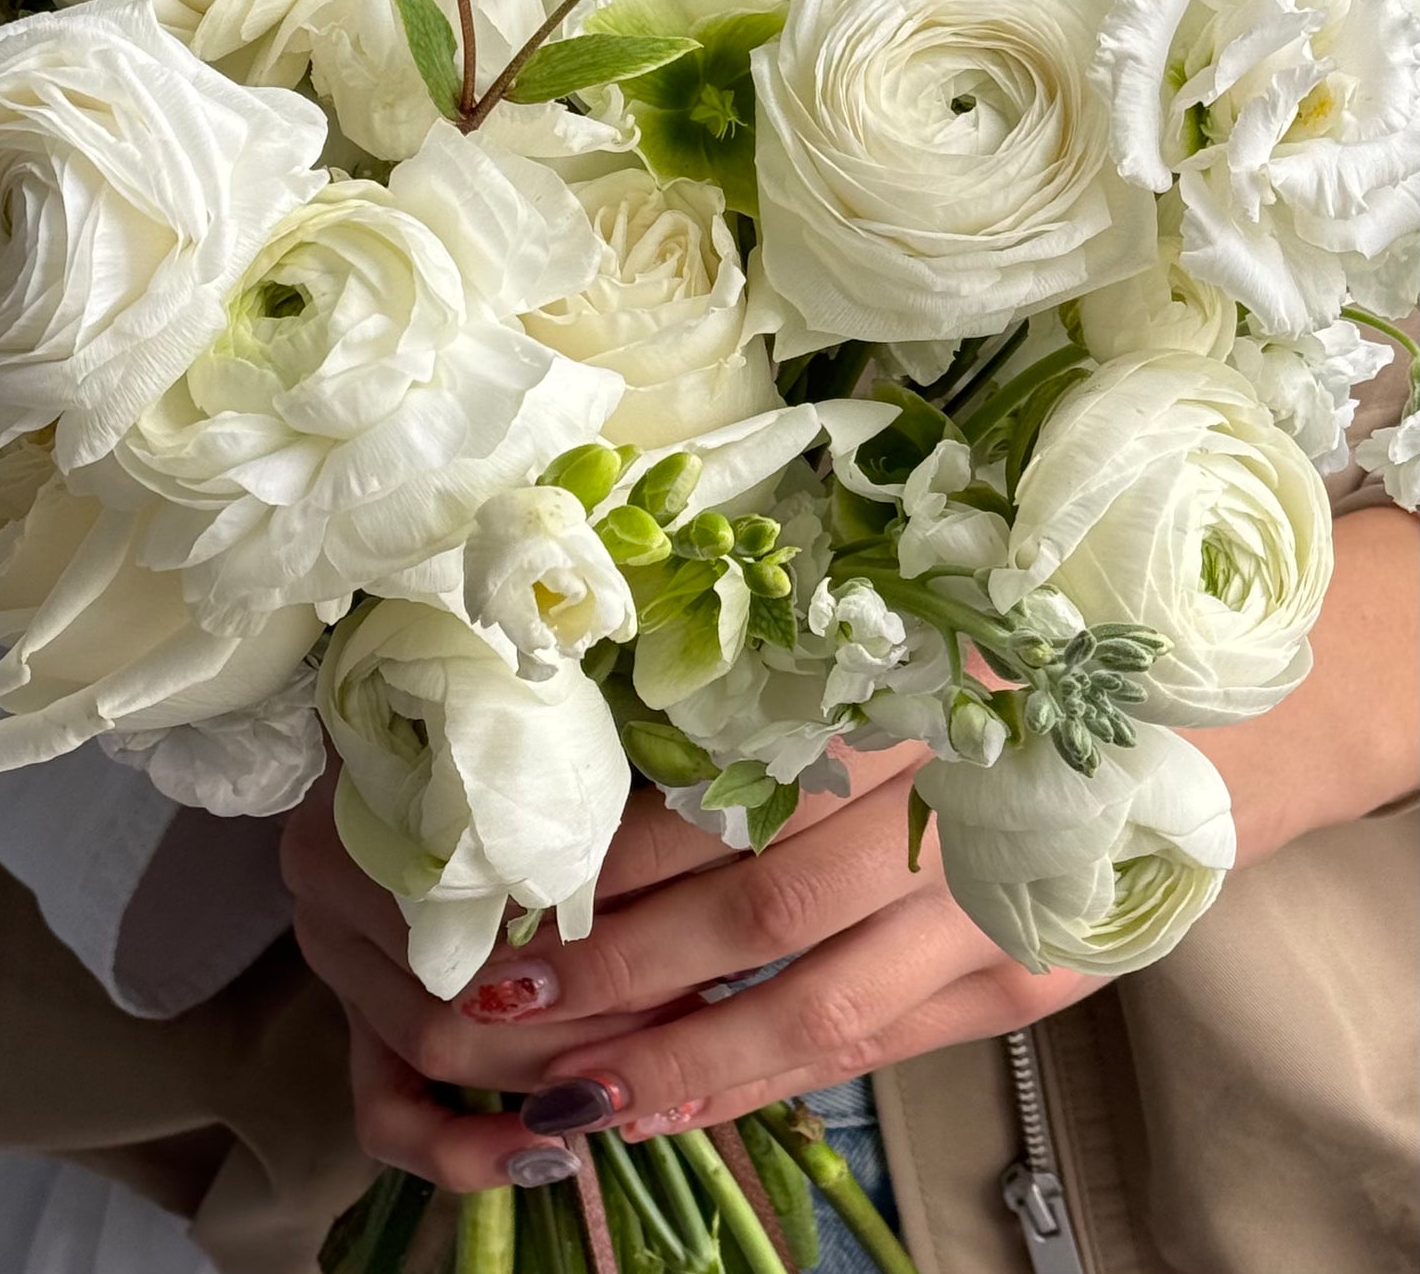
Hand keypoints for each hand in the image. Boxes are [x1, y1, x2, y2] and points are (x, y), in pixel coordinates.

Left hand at [282, 505, 1415, 1186]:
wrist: (1233, 710)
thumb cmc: (1047, 637)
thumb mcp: (912, 621)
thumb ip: (786, 677)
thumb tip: (620, 727)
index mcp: (908, 685)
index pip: (731, 779)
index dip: (617, 844)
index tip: (507, 876)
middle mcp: (954, 799)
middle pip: (754, 896)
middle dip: (612, 962)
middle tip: (486, 1001)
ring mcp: (997, 909)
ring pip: (807, 1003)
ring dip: (669, 1052)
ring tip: (551, 1087)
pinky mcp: (1025, 980)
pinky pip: (871, 1049)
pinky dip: (764, 1080)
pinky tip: (674, 1099)